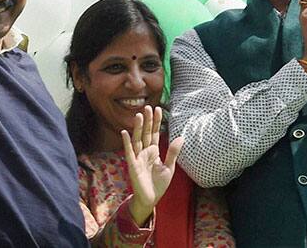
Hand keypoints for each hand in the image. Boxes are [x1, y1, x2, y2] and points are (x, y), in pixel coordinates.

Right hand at [122, 106, 182, 225]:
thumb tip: (181, 137)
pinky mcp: (132, 165)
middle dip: (148, 121)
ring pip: (137, 140)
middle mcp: (145, 152)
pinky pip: (129, 152)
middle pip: (146, 133)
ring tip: (139, 115)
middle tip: (148, 106)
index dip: (157, 122)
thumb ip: (173, 152)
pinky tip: (125, 132)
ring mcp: (138, 158)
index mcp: (154, 151)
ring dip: (138, 128)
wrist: (150, 199)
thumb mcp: (169, 167)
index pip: (155, 133)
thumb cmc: (159, 184)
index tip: (159, 109)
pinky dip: (126, 142)